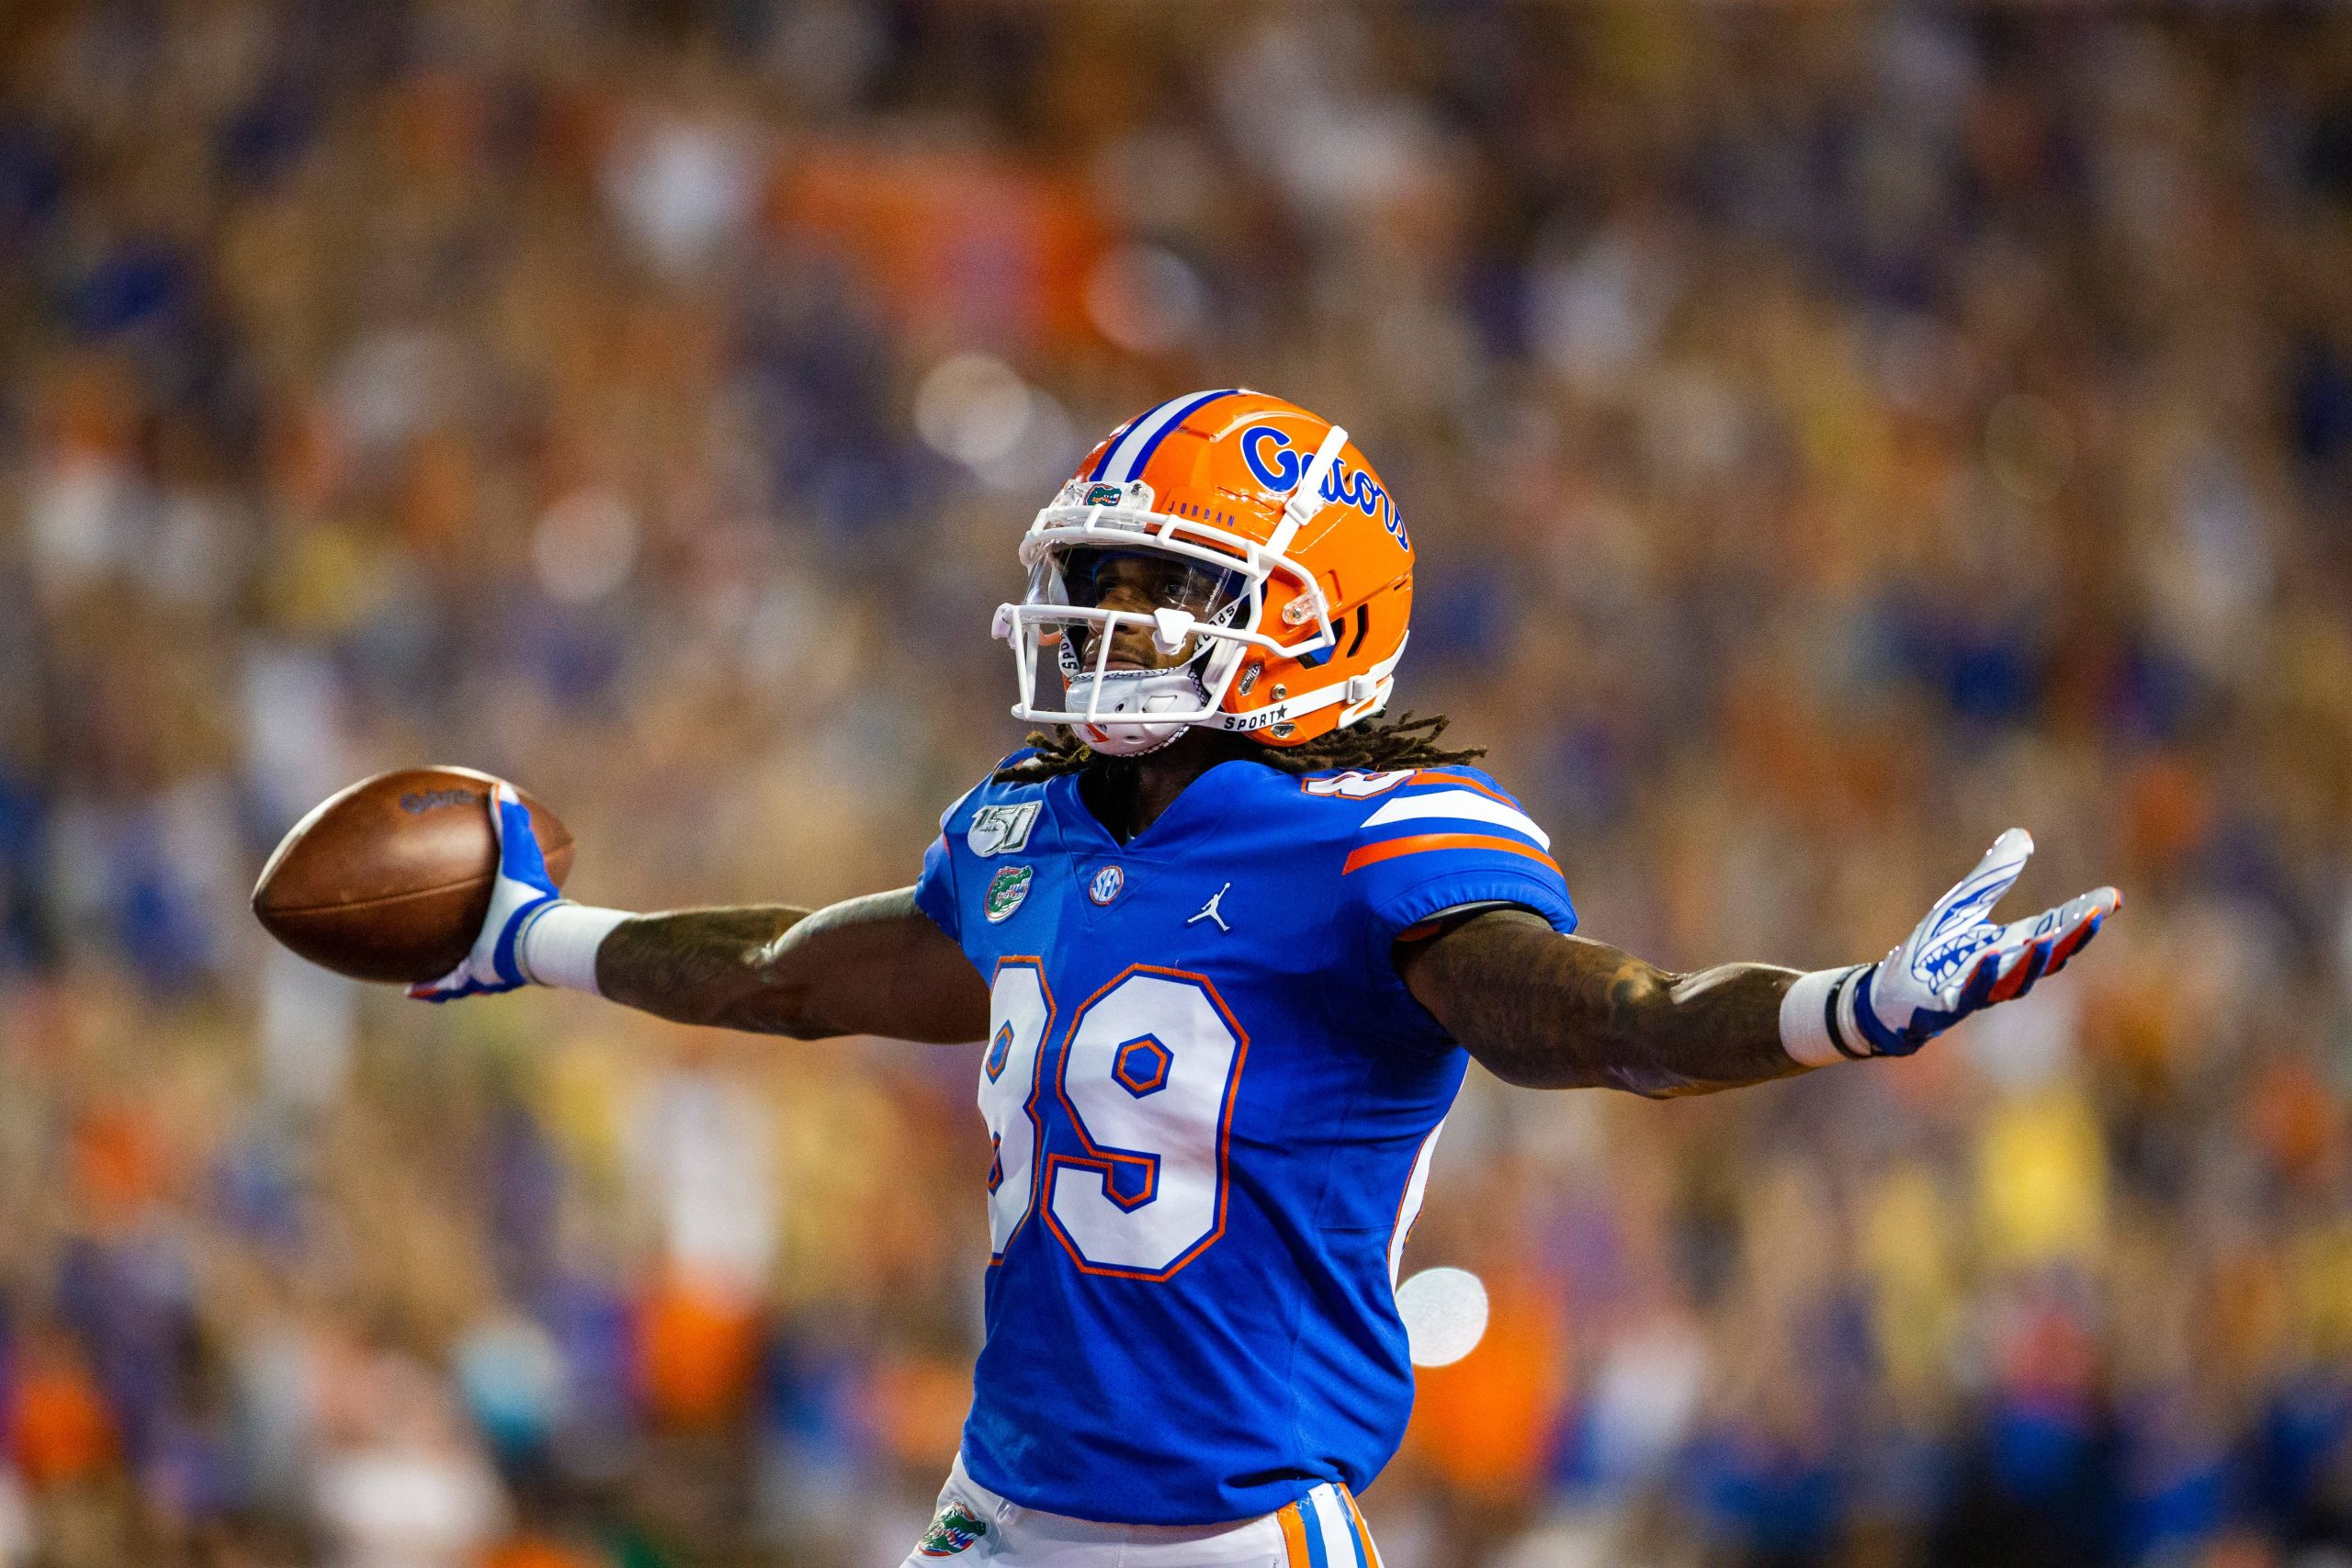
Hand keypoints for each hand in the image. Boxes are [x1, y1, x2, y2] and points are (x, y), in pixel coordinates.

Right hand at [409, 781, 561, 1001]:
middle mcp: (502, 940)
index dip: (482, 905)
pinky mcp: (478, 980)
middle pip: (480, 941)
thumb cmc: (531, 896)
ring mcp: (492, 964)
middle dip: (464, 941)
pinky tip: (412, 990)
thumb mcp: (519, 855)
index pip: (494, 908)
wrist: (536, 940)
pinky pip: (448, 986)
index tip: (470, 899)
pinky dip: (432, 989)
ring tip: (421, 973)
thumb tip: (498, 788)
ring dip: (447, 972)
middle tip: (445, 935)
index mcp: (512, 913)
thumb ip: (510, 822)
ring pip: (465, 971)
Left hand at [1837, 829, 2118, 1056]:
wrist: (1890, 997)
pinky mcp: (1943, 1006)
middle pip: (2044, 960)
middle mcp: (2001, 974)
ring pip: (2012, 984)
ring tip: (2045, 939)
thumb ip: (1994, 874)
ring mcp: (1975, 993)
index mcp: (2011, 948)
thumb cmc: (1932, 952)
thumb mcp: (1963, 903)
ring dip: (2030, 963)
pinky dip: (1981, 978)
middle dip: (2071, 940)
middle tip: (2094, 917)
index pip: (2056, 931)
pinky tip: (1992, 956)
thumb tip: (2023, 835)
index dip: (2084, 916)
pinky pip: (1966, 995)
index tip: (2114, 897)